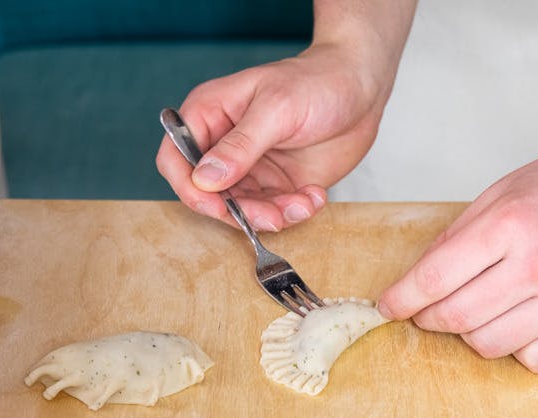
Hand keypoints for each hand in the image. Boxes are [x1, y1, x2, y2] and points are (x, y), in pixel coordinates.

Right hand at [156, 43, 391, 230]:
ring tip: (304, 202)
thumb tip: (204, 179)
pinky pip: (276, 212)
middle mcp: (226, 146)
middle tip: (273, 215)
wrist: (361, 88)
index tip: (216, 206)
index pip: (176, 158)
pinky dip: (296, 212)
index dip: (189, 188)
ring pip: (244, 210)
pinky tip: (316, 195)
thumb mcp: (276, 109)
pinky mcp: (281, 185)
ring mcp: (253, 168)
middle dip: (241, 211)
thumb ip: (240, 146)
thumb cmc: (316, 81)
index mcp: (210, 115)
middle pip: (210, 195)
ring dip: (273, 216)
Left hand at [378, 123, 537, 372]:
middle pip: (457, 319)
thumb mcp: (505, 188)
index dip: (402, 299)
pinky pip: (533, 361)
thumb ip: (459, 235)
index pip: (435, 278)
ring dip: (472, 333)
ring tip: (483, 307)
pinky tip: (523, 320)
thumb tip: (418, 282)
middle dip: (429, 319)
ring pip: (490, 346)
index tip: (389, 307)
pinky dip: (517, 348)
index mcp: (512, 222)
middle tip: (427, 311)